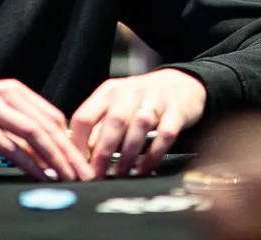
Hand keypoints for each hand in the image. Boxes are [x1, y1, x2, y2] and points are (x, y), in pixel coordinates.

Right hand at [0, 80, 93, 181]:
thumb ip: (16, 125)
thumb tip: (44, 151)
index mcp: (13, 89)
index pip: (52, 114)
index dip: (69, 139)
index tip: (81, 161)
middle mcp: (5, 94)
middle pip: (46, 125)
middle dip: (68, 152)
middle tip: (82, 173)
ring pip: (32, 133)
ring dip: (53, 158)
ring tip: (67, 176)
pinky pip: (8, 145)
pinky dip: (28, 161)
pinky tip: (39, 174)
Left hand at [69, 68, 205, 177]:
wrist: (182, 84)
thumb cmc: (142, 99)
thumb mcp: (117, 105)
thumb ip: (99, 127)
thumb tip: (81, 157)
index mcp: (109, 92)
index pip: (85, 116)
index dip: (79, 144)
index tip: (78, 165)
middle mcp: (129, 92)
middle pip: (112, 123)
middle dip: (102, 153)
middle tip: (97, 176)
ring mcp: (154, 100)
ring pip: (137, 128)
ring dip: (127, 155)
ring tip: (120, 174)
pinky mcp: (176, 111)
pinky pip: (163, 135)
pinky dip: (152, 155)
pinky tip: (144, 169)